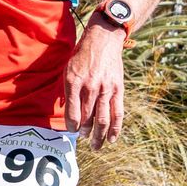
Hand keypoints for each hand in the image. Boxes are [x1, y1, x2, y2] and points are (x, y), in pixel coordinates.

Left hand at [64, 18, 126, 148]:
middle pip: (87, 118)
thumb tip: (69, 112)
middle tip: (83, 137)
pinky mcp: (118, 89)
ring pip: (103, 119)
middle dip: (84, 132)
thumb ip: (68, 90)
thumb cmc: (82, 55)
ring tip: (96, 145)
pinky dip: (115, 129)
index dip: (72, 126)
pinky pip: (118, 113)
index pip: (72, 112)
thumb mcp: (68, 69)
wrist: (103, 39)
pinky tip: (112, 139)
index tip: (72, 131)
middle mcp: (89, 87)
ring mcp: (105, 89)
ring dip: (99, 136)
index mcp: (74, 82)